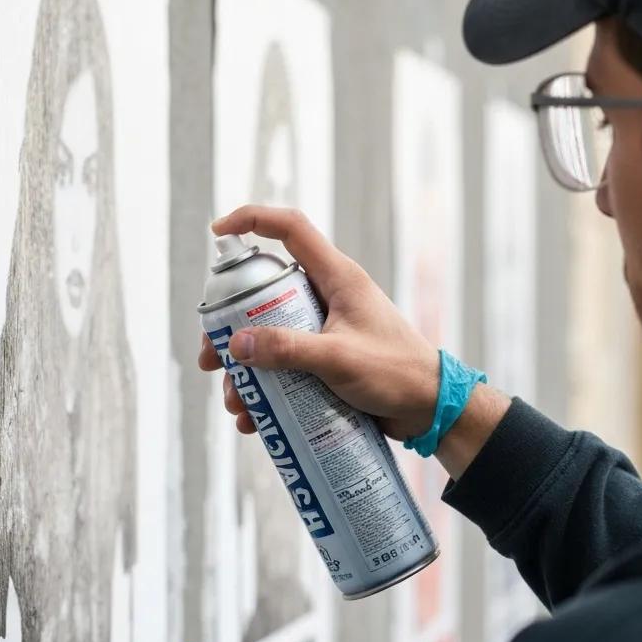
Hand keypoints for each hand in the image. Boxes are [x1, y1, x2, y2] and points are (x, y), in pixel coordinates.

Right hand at [199, 205, 440, 440]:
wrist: (431, 409)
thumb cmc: (396, 373)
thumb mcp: (338, 359)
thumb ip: (288, 348)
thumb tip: (237, 344)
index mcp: (337, 278)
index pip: (290, 230)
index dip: (252, 221)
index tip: (218, 232)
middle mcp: (328, 298)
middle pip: (264, 296)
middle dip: (231, 329)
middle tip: (211, 359)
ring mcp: (327, 330)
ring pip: (270, 339)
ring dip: (247, 372)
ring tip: (237, 404)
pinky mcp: (327, 362)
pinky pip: (287, 369)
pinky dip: (267, 392)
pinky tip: (256, 419)